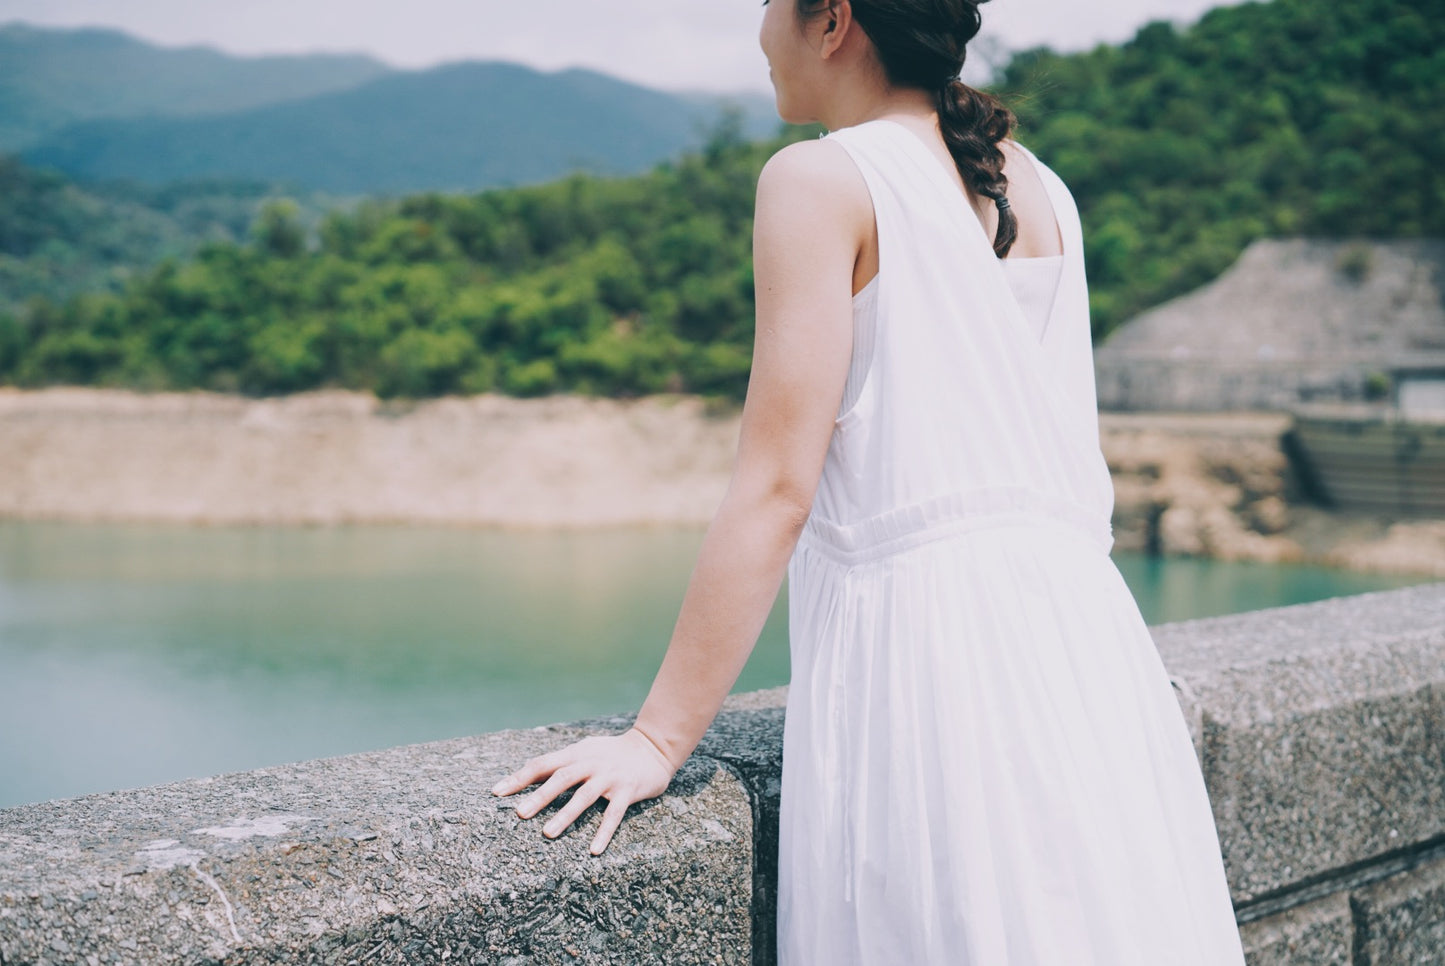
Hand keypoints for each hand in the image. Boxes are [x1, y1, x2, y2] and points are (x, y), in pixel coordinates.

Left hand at [491, 727, 677, 854]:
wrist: (653, 747)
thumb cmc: (612, 753)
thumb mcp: (585, 751)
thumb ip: (561, 763)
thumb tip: (528, 775)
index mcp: (576, 754)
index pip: (542, 764)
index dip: (519, 777)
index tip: (497, 792)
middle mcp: (590, 763)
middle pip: (562, 778)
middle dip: (540, 796)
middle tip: (520, 813)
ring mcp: (610, 777)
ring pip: (585, 796)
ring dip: (566, 814)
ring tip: (548, 833)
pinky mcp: (628, 790)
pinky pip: (614, 813)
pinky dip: (604, 831)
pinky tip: (594, 850)